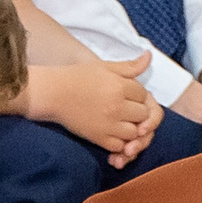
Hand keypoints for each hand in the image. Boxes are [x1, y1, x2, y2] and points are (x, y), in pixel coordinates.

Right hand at [35, 54, 158, 164]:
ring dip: (131, 128)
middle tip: (125, 108)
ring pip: (135, 133)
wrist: (52, 93)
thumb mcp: (104, 67)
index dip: (138, 95)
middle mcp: (117, 106)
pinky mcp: (99, 138)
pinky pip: (120, 146)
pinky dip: (119, 142)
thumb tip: (149, 57)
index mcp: (120, 86)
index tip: (127, 94)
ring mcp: (109, 124)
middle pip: (143, 115)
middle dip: (137, 112)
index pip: (144, 95)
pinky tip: (112, 132)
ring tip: (119, 120)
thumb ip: (129, 66)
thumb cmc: (77, 77)